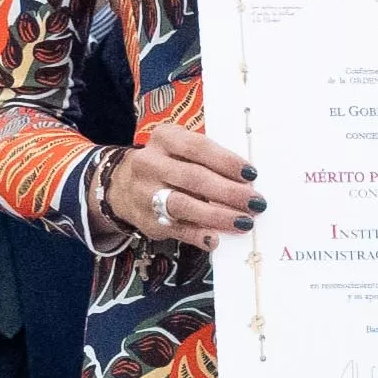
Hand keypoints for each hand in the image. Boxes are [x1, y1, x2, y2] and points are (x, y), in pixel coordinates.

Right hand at [112, 119, 259, 245]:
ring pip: (183, 205)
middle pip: (193, 178)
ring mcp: (145, 193)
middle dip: (228, 192)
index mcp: (164, 138)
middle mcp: (150, 163)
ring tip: (243, 222)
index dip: (226, 161)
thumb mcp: (182, 149)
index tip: (251, 174)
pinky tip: (215, 239)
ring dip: (217, 216)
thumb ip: (210, 160)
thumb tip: (247, 181)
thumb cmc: (168, 164)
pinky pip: (175, 229)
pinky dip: (198, 235)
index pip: (198, 147)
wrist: (122, 186)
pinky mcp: (147, 220)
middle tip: (255, 202)